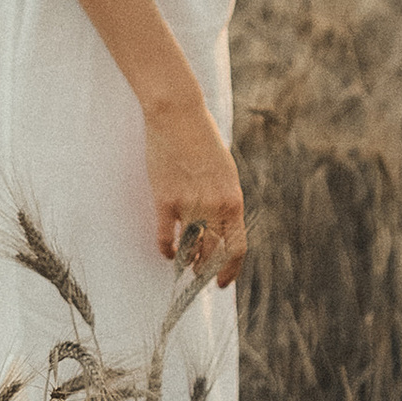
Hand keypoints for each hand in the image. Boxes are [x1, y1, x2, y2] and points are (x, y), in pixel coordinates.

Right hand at [145, 94, 246, 286]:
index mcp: (233, 201)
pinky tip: (166, 252)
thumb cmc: (204, 142)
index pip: (236, 248)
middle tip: (199, 274)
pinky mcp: (165, 200)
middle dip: (206, 270)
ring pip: (188, 250)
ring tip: (184, 263)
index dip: (230, 270)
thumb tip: (221, 228)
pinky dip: (166, 249)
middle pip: (212, 254)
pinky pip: (166, 237)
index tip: (222, 282)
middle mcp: (214, 208)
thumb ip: (225, 202)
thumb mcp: (226, 175)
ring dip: (186, 262)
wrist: (179, 118)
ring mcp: (189, 205)